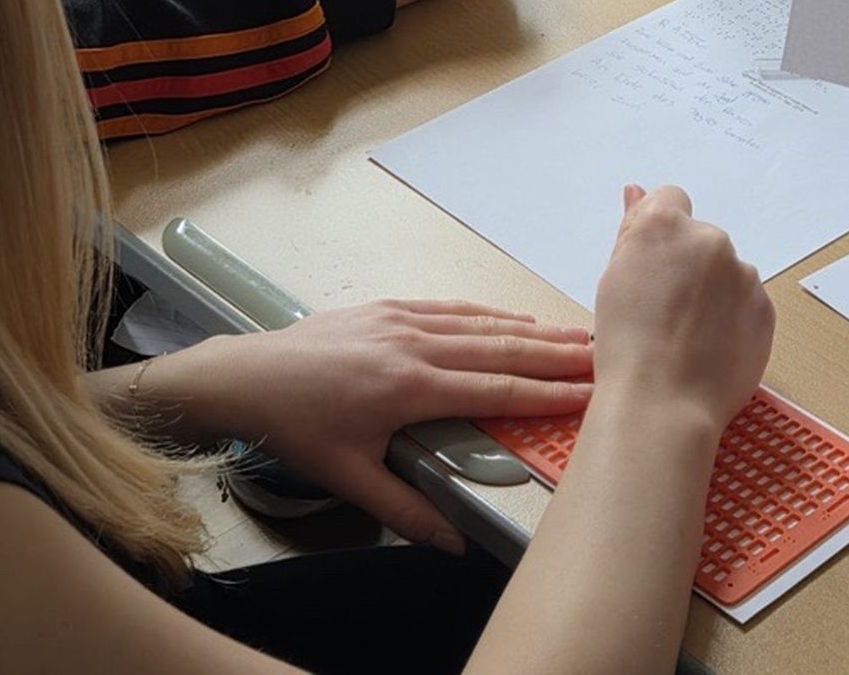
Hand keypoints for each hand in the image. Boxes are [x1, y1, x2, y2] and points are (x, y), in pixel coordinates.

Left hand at [143, 300, 591, 550]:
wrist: (246, 376)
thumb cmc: (298, 427)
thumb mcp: (349, 477)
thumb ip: (405, 508)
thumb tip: (453, 542)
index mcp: (411, 387)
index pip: (494, 389)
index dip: (546, 392)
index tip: (588, 392)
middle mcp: (414, 345)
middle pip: (499, 349)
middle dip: (554, 354)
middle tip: (602, 355)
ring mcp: (401, 320)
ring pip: (480, 324)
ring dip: (531, 329)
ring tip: (574, 332)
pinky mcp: (387, 307)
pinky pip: (450, 307)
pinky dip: (488, 313)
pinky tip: (515, 317)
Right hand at [593, 185, 773, 435]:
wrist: (662, 403)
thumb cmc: (626, 344)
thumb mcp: (614, 278)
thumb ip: (632, 229)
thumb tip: (637, 193)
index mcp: (666, 226)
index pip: (670, 199)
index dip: (660, 232)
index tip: (653, 263)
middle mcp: (710, 240)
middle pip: (700, 239)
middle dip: (687, 265)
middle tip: (664, 309)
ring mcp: (743, 274)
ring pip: (726, 273)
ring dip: (712, 292)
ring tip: (686, 335)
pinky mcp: (765, 308)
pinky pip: (747, 302)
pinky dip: (732, 319)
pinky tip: (708, 347)